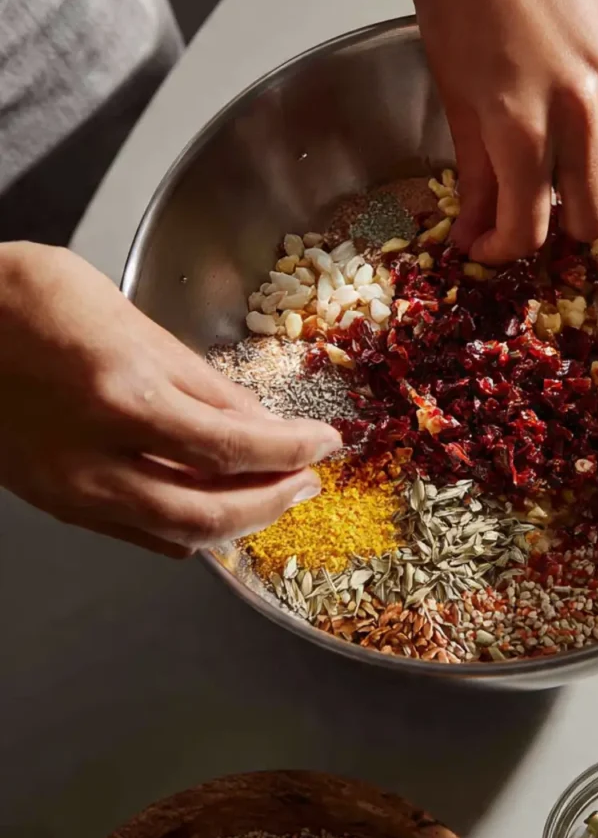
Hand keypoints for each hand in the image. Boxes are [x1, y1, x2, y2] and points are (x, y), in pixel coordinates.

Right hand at [0, 243, 341, 556]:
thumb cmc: (30, 301)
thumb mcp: (133, 324)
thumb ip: (202, 384)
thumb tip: (261, 421)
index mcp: (121, 398)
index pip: (232, 447)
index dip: (291, 451)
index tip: (326, 443)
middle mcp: (92, 459)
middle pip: (208, 514)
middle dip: (272, 502)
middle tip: (308, 480)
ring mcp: (69, 489)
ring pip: (174, 536)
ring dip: (237, 521)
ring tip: (273, 491)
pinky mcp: (56, 501)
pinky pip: (137, 533)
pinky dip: (189, 528)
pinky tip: (216, 504)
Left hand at [331, 0, 597, 261]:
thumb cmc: (456, 13)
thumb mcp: (459, 106)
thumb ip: (477, 184)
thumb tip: (477, 240)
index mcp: (521, 126)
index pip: (529, 228)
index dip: (505, 250)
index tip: (494, 247)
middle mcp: (581, 106)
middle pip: (595, 217)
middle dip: (560, 224)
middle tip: (539, 204)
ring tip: (573, 162)